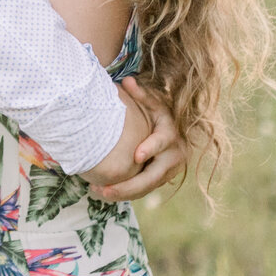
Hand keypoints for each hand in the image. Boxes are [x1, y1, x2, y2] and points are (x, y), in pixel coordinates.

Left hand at [88, 83, 188, 202]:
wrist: (174, 130)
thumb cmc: (158, 114)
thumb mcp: (153, 102)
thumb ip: (141, 94)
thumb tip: (127, 81)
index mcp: (170, 134)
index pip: (163, 141)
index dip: (151, 148)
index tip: (136, 155)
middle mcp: (174, 155)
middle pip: (153, 176)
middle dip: (130, 185)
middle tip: (106, 188)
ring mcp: (169, 170)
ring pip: (148, 187)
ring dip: (125, 193)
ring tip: (100, 192)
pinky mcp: (162, 179)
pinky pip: (145, 190)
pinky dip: (127, 194)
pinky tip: (106, 194)